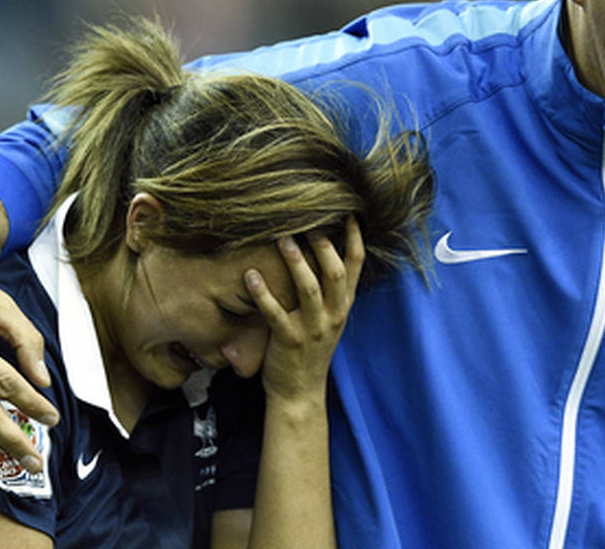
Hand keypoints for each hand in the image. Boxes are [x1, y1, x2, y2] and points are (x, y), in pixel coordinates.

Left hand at [246, 217, 363, 403]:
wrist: (299, 394)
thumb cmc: (309, 350)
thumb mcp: (328, 318)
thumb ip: (328, 290)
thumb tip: (318, 249)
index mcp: (343, 305)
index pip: (355, 264)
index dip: (354, 236)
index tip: (346, 209)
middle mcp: (333, 314)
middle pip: (335, 271)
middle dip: (323, 242)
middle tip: (307, 218)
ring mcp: (313, 328)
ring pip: (309, 289)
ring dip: (296, 261)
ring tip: (282, 237)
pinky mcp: (289, 341)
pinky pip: (275, 313)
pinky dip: (262, 293)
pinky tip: (249, 275)